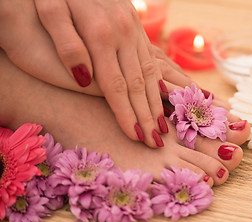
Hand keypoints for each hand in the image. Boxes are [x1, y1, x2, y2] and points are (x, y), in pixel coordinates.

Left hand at [1, 0, 168, 147]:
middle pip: (138, 86)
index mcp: (102, 36)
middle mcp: (124, 35)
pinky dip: (160, 81)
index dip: (126, 114)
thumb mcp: (51, 11)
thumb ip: (67, 46)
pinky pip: (152, 59)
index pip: (116, 87)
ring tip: (164, 126)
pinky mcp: (136, 27)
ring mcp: (133, 30)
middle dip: (148, 116)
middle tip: (156, 142)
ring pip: (150, 74)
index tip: (135, 137)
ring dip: (157, 103)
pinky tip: (164, 94)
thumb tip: (86, 80)